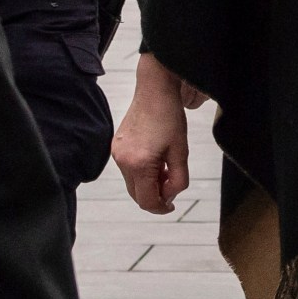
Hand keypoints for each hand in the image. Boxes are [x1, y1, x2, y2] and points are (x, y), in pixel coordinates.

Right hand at [112, 51, 193, 212]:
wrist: (154, 90)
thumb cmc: (170, 118)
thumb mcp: (181, 152)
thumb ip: (178, 180)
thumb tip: (168, 196)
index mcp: (139, 164)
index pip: (146, 201)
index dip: (161, 208)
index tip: (172, 205)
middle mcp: (123, 161)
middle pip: (136, 195)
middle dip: (155, 195)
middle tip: (172, 183)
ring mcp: (116, 153)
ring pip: (132, 183)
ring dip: (149, 183)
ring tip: (165, 165)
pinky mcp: (116, 146)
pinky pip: (128, 170)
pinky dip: (142, 172)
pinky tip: (155, 158)